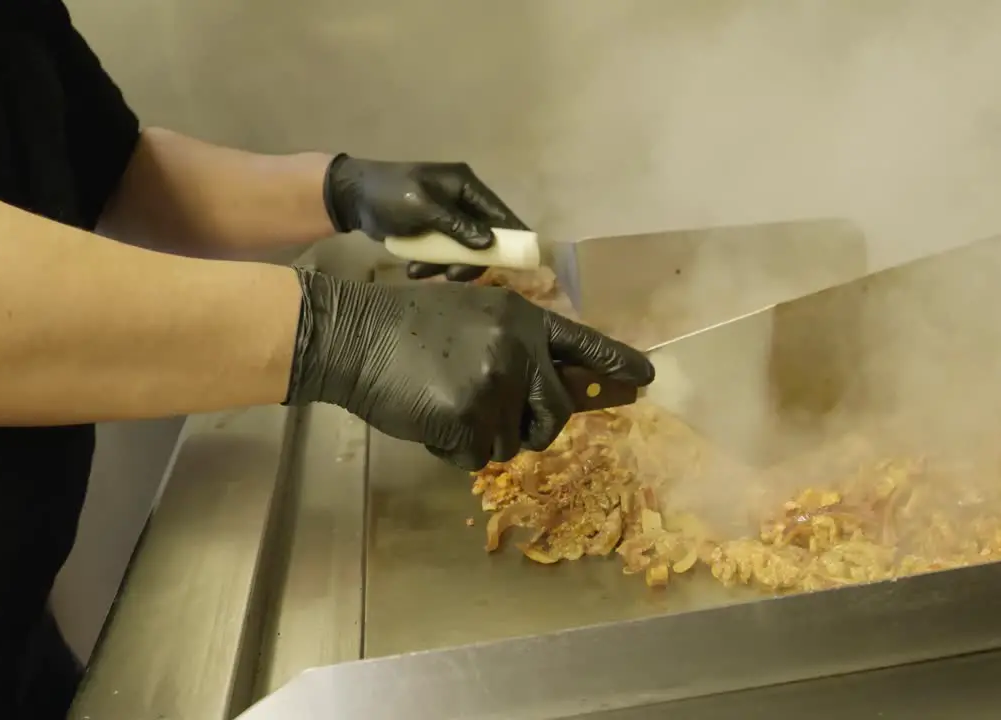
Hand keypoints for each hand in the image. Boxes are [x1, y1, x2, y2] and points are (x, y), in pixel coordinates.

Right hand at [283, 268, 655, 469]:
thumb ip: (512, 345)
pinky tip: (427, 417)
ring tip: (444, 402)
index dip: (617, 362)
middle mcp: (519, 349)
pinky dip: (452, 449)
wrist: (352, 336)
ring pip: (512, 442)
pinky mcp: (470, 416)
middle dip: (534, 429)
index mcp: (522, 319)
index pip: (582, 343)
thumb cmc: (404, 326)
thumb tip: (544, 387)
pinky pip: (476, 456)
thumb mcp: (470, 318)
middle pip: (556, 412)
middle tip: (496, 422)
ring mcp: (496, 383)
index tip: (648, 378)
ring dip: (482, 438)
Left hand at [322, 154, 527, 281]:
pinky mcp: (434, 231)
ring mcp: (449, 217)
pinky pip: (444, 252)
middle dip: (470, 259)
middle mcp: (463, 199)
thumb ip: (457, 226)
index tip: (522, 261)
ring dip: (445, 264)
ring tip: (419, 271)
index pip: (500, 212)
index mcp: (465, 185)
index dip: (513, 236)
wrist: (351, 197)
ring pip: (464, 249)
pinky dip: (432, 263)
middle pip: (484, 236)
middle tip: (453, 275)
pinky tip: (413, 269)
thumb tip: (488, 244)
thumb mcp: (422, 208)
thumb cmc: (388, 195)